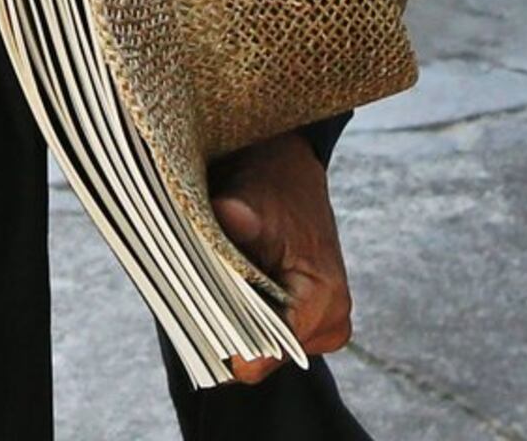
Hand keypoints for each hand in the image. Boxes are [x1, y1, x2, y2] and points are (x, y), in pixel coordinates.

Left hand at [208, 132, 352, 381]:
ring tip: (218, 274)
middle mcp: (330, 322)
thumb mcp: (254, 194)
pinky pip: (262, 333)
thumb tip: (229, 214)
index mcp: (325, 298)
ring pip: (258, 346)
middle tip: (200, 282)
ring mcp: (320, 327)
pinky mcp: (305, 322)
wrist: (287, 171)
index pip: (268, 353)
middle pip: (260, 355)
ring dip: (231, 316)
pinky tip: (226, 280)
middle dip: (225, 324)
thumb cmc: (272, 184)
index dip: (226, 338)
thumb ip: (240, 215)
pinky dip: (238, 312)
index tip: (196, 309)